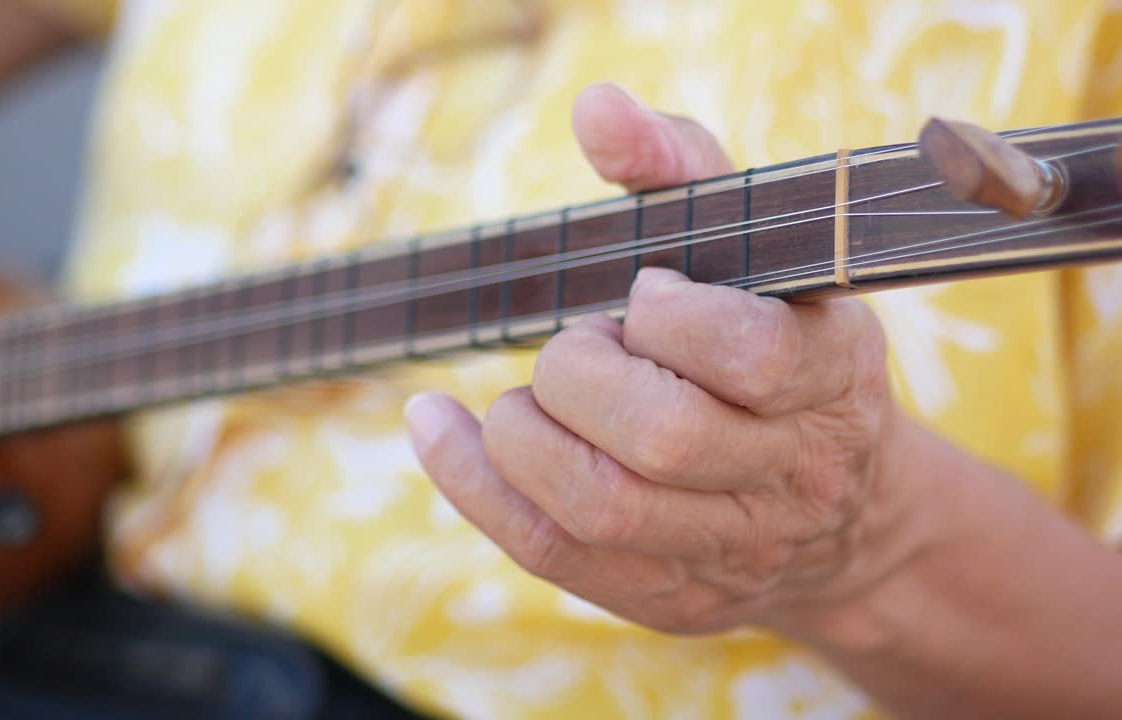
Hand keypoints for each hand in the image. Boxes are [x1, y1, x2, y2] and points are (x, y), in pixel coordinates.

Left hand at [404, 82, 933, 634]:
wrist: (843, 513)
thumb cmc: (780, 346)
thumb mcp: (760, 251)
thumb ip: (683, 171)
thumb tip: (597, 108)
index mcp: (832, 374)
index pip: (755, 355)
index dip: (675, 319)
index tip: (642, 293)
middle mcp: (792, 472)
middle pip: (663, 437)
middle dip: (581, 376)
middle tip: (574, 347)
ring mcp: (730, 548)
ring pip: (600, 507)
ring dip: (523, 436)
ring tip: (520, 401)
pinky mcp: (668, 596)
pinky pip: (552, 554)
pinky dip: (473, 486)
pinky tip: (439, 430)